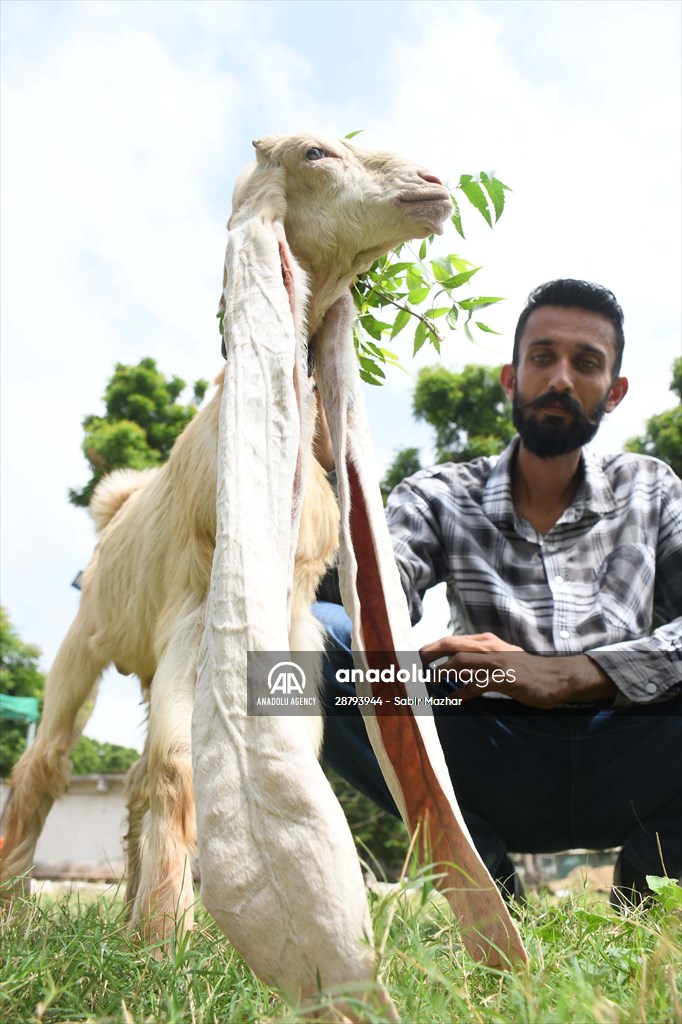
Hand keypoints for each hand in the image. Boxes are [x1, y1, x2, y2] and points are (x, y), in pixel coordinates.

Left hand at [419, 633, 615, 708]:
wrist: (557, 677)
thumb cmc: (525, 670)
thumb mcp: (499, 658)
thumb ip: (478, 660)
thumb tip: (452, 669)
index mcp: (486, 642)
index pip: (451, 640)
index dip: (431, 647)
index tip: (415, 658)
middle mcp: (489, 647)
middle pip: (451, 644)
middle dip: (429, 654)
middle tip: (414, 667)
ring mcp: (498, 662)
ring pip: (462, 661)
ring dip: (442, 671)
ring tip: (428, 682)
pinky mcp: (506, 678)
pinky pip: (479, 684)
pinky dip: (463, 691)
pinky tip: (452, 700)